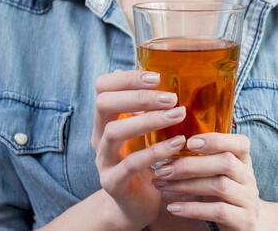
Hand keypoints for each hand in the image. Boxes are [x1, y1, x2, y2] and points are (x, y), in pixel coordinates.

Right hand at [92, 70, 186, 227]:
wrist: (139, 203)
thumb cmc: (148, 159)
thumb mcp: (149, 130)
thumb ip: (154, 108)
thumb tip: (179, 75)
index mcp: (107, 118)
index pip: (103, 87)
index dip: (126, 78)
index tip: (157, 77)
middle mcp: (99, 135)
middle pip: (104, 104)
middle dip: (138, 96)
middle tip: (171, 97)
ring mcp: (103, 159)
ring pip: (114, 132)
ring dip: (149, 120)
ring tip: (178, 115)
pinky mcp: (112, 182)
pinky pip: (130, 163)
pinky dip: (156, 151)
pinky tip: (178, 143)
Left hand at [152, 133, 265, 230]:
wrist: (247, 223)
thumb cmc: (225, 193)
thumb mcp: (220, 174)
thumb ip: (205, 159)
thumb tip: (169, 147)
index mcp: (244, 161)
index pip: (239, 143)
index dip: (216, 140)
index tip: (189, 142)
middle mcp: (248, 178)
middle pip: (226, 162)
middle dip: (191, 165)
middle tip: (164, 169)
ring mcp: (248, 199)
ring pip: (220, 186)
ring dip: (187, 185)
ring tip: (163, 186)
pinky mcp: (243, 220)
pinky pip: (218, 211)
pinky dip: (193, 208)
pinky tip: (173, 207)